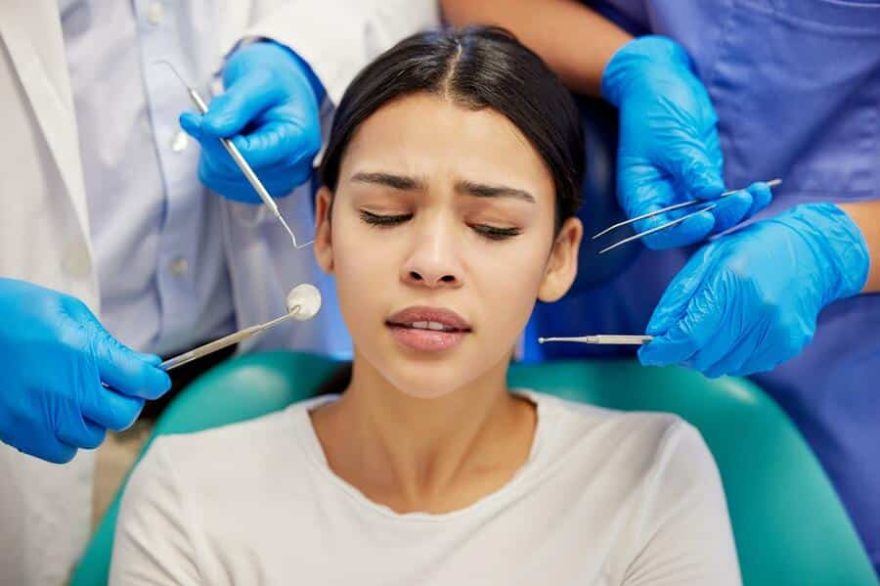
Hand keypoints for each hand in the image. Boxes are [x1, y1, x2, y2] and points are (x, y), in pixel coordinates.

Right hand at [0, 279, 170, 462]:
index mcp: (85, 355)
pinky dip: (66, 439)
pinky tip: (57, 416)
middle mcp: (68, 391)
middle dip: (127, 401)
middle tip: (115, 387)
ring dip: (94, 420)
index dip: (155, 380)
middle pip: (124, 415)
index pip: (143, 382)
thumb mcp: (68, 312)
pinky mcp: (20, 433)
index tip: (152, 378)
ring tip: (77, 398)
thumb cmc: (15, 310)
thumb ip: (109, 343)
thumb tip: (146, 365)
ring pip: (94, 437)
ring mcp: (43, 416)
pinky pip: (62, 453)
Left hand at [180, 41, 323, 202]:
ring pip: (219, 176)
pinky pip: (217, 179)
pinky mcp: (257, 189)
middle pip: (231, 169)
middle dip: (213, 140)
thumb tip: (210, 128)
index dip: (215, 141)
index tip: (191, 118)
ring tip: (230, 122)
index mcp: (298, 143)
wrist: (283, 91)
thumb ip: (235, 104)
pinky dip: (213, 157)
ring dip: (212, 148)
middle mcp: (291, 171)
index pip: (249, 157)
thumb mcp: (259, 79)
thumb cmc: (276, 81)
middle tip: (211, 111)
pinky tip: (230, 139)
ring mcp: (275, 184)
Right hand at [601, 36, 770, 248]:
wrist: (660, 80)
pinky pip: (724, 199)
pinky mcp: (704, 179)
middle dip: (718, 218)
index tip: (706, 217)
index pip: (656, 231)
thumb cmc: (653, 107)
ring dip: (736, 211)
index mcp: (640, 194)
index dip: (680, 232)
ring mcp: (684, 191)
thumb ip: (691, 168)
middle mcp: (661, 199)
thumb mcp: (672, 138)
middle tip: (743, 201)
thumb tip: (712, 194)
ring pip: (711, 216)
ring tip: (759, 193)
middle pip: (688, 227)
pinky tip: (762, 190)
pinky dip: (742, 199)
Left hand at [638, 203, 868, 376]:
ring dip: (705, 356)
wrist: (810, 254)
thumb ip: (677, 298)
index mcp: (732, 282)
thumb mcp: (705, 260)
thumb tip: (654, 333)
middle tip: (678, 339)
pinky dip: (729, 357)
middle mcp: (757, 309)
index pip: (689, 335)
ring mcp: (776, 330)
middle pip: (703, 356)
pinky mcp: (788, 344)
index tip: (648, 354)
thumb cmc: (751, 251)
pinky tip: (734, 334)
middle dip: (681, 353)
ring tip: (710, 331)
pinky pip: (745, 366)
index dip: (663, 351)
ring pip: (722, 366)